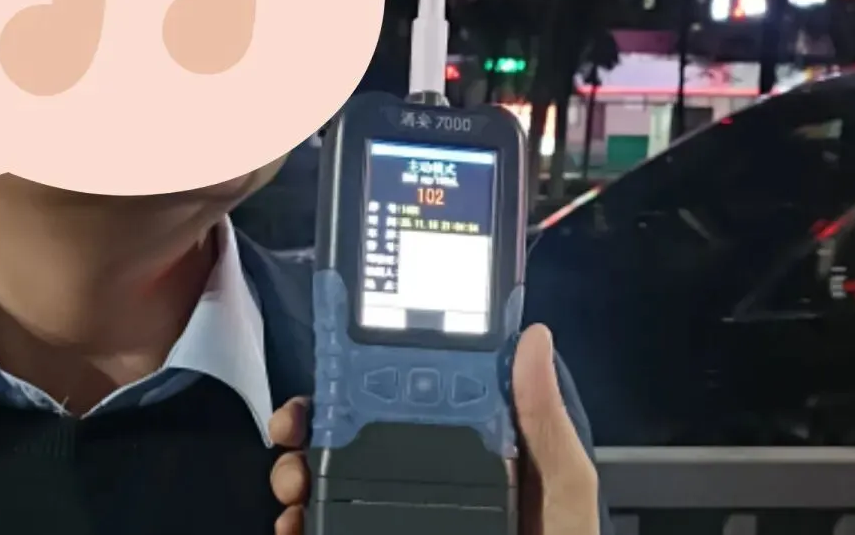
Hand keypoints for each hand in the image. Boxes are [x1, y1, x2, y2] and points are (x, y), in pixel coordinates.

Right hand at [267, 324, 600, 534]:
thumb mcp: (562, 494)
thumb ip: (546, 425)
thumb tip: (534, 339)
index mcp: (467, 451)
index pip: (410, 398)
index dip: (365, 376)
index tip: (333, 371)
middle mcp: (425, 479)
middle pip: (353, 436)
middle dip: (312, 426)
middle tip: (293, 429)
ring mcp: (397, 519)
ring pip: (328, 483)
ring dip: (296, 474)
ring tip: (291, 487)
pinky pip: (327, 528)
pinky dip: (299, 523)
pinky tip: (294, 525)